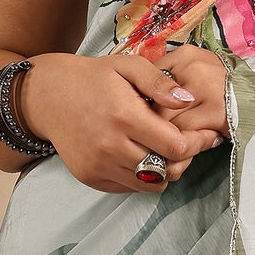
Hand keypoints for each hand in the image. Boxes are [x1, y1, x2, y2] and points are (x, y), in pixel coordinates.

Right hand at [19, 51, 223, 193]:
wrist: (47, 96)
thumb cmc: (93, 78)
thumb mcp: (128, 66)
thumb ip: (160, 83)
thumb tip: (188, 100)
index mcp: (124, 116)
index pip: (176, 146)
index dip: (198, 143)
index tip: (207, 134)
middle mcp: (111, 146)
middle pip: (168, 170)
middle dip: (186, 158)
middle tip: (189, 142)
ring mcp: (99, 166)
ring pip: (151, 185)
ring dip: (166, 170)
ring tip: (165, 149)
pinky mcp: (91, 177)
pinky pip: (130, 188)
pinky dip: (143, 176)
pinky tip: (142, 154)